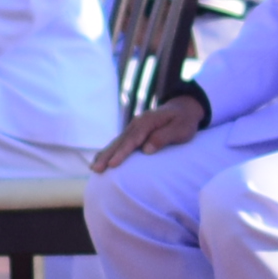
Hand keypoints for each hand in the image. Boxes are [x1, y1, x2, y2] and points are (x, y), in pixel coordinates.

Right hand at [90, 94, 210, 168]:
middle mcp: (137, 123)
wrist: (183, 108)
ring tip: (94, 168)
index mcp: (147, 121)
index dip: (122, 152)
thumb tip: (146, 149)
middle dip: (107, 156)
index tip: (113, 164)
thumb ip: (163, 137)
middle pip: (120, 141)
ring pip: (117, 142)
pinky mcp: (133, 132)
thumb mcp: (180, 129)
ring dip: (105, 155)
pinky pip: (119, 142)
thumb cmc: (184, 121)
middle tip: (96, 169)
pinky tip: (100, 160)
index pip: (133, 139)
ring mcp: (134, 127)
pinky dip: (109, 151)